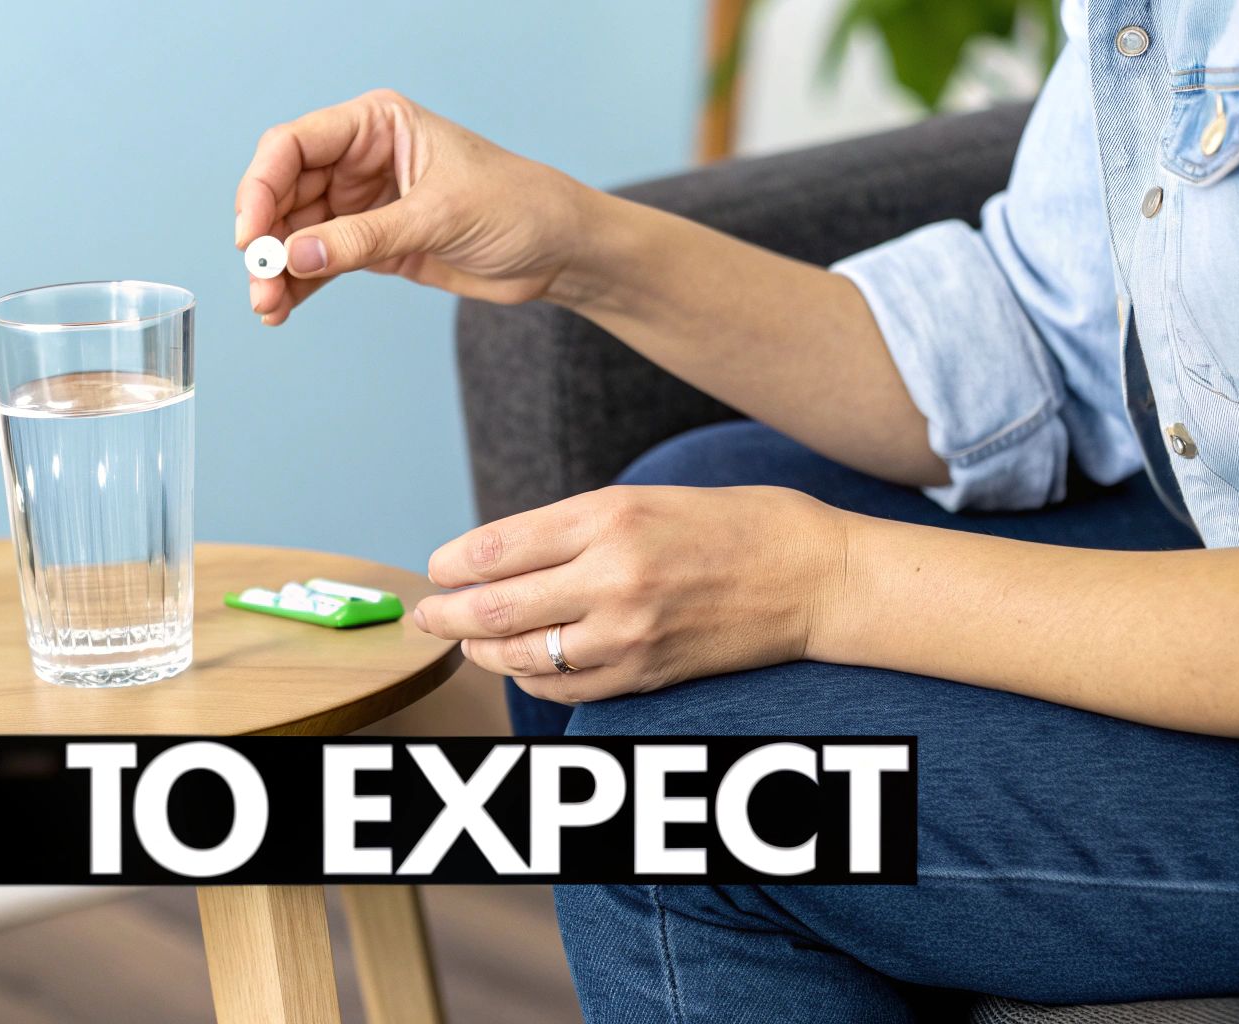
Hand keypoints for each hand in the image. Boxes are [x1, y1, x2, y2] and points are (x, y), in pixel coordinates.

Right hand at [234, 89, 591, 324]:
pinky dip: (298, 286)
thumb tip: (295, 257)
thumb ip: (364, 237)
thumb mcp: (437, 217)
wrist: (558, 251)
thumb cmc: (515, 206)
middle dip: (266, 237)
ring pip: (296, 233)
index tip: (250, 235)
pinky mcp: (371, 245)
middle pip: (285, 192)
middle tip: (259, 282)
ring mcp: (362, 204)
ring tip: (267, 306)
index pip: (295, 145)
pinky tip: (281, 310)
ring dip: (276, 269)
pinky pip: (319, 263)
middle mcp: (360, 159)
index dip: (261, 186)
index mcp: (376, 124)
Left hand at [411, 485, 847, 703]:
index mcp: (607, 516)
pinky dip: (529, 679)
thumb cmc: (729, 524)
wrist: (813, 576)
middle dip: (445, 615)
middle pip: (494, 609)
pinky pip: (563, 688)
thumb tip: (494, 558)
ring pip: (522, 657)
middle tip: (425, 615)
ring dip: (480, 652)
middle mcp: (613, 575)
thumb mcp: (641, 499)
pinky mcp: (645, 674)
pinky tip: (520, 666)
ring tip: (464, 642)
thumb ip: (569, 528)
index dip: (451, 565)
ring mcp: (628, 632)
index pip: (496, 549)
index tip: (436, 569)